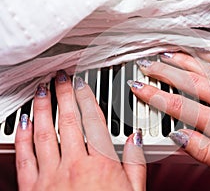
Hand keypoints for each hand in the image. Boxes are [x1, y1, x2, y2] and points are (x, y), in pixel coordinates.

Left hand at [15, 71, 145, 190]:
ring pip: (44, 133)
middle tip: (60, 78)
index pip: (93, 121)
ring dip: (42, 108)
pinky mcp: (33, 188)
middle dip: (64, 95)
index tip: (82, 85)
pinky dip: (23, 135)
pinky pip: (25, 156)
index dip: (87, 98)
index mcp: (102, 165)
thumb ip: (136, 163)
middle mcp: (75, 166)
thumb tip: (135, 138)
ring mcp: (51, 176)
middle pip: (68, 121)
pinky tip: (24, 121)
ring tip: (42, 91)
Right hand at [129, 52, 209, 184]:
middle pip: (188, 80)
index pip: (179, 106)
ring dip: (183, 59)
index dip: (154, 95)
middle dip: (163, 71)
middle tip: (147, 65)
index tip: (139, 88)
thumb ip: (203, 151)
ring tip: (166, 54)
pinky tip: (200, 51)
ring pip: (206, 67)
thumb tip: (178, 137)